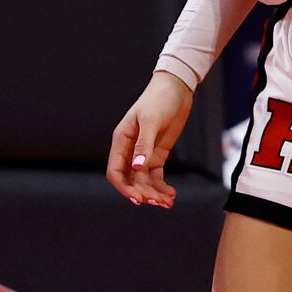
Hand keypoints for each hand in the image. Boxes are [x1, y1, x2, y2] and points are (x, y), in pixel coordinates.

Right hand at [106, 70, 194, 207]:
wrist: (176, 89)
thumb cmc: (159, 100)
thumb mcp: (151, 120)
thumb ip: (144, 144)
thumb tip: (137, 167)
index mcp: (121, 140)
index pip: (115, 171)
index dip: (124, 188)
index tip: (139, 199)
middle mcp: (130, 150)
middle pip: (130, 180)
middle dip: (142, 193)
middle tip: (158, 202)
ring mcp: (144, 153)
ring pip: (143, 181)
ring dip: (154, 193)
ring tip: (168, 202)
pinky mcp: (157, 154)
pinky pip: (156, 176)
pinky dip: (162, 187)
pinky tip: (172, 194)